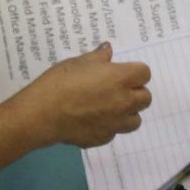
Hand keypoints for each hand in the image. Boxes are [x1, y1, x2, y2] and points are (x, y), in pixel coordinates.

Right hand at [24, 42, 151, 147]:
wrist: (44, 113)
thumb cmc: (61, 82)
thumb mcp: (78, 62)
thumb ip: (98, 57)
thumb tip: (108, 50)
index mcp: (121, 79)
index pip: (144, 73)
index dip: (134, 72)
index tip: (122, 72)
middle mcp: (124, 102)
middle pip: (145, 98)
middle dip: (135, 92)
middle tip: (117, 89)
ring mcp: (115, 123)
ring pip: (135, 120)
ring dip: (127, 113)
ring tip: (109, 108)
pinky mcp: (103, 138)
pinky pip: (114, 132)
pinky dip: (109, 126)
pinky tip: (92, 121)